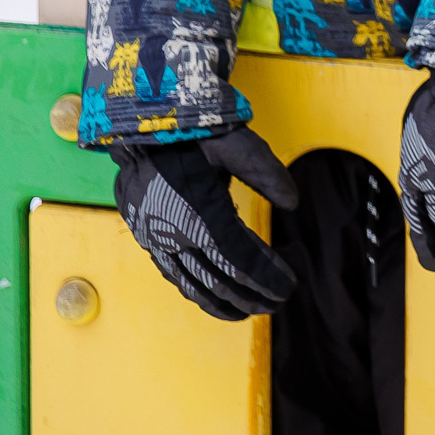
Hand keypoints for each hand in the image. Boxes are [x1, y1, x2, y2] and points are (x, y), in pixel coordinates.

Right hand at [113, 127, 300, 320]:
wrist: (140, 121)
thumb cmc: (193, 129)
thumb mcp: (238, 144)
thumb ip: (268, 174)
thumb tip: (293, 204)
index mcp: (201, 215)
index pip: (240, 262)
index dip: (266, 279)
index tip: (289, 288)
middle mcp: (175, 234)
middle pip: (218, 280)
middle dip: (251, 296)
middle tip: (277, 303)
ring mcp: (156, 238)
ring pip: (190, 284)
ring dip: (221, 303)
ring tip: (247, 312)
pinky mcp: (145, 235)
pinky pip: (170, 273)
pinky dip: (193, 290)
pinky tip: (210, 296)